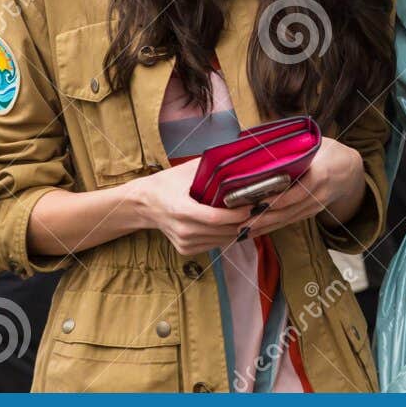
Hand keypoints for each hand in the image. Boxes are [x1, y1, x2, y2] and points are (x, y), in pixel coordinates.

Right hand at [132, 157, 254, 253]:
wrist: (143, 205)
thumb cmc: (167, 183)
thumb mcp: (187, 170)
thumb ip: (212, 166)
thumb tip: (239, 155)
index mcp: (181, 210)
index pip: (216, 218)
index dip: (237, 214)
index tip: (253, 205)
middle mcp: (183, 231)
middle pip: (223, 231)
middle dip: (244, 221)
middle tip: (262, 208)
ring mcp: (185, 243)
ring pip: (222, 240)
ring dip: (239, 230)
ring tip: (254, 215)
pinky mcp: (187, 250)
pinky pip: (215, 244)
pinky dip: (227, 235)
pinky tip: (236, 223)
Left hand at [246, 137, 363, 235]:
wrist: (350, 171)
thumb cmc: (329, 153)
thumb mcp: (317, 143)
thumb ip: (295, 145)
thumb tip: (261, 139)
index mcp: (322, 173)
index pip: (301, 190)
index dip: (281, 198)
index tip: (261, 202)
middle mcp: (319, 194)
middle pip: (290, 209)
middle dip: (266, 217)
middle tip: (242, 221)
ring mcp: (314, 207)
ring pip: (287, 219)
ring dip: (265, 226)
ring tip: (242, 229)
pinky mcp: (309, 213)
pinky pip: (288, 221)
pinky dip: (270, 227)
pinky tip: (253, 230)